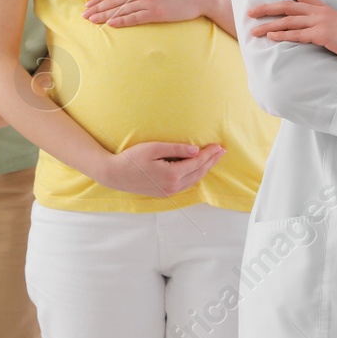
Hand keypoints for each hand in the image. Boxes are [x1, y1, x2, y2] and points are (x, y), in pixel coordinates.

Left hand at [84, 0, 207, 26]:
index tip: (89, 3)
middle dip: (97, 7)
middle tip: (84, 14)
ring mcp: (149, 1)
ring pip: (121, 9)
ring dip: (104, 15)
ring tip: (92, 20)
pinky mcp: (156, 13)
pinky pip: (135, 17)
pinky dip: (121, 20)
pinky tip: (110, 23)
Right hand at [97, 140, 224, 196]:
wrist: (114, 174)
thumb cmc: (131, 158)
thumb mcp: (153, 148)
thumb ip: (176, 149)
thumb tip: (195, 151)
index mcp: (172, 174)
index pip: (197, 163)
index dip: (209, 154)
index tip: (218, 146)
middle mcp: (173, 186)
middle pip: (199, 173)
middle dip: (211, 161)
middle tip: (222, 151)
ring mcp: (169, 191)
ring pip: (194, 180)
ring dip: (205, 169)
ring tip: (213, 159)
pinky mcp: (165, 192)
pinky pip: (186, 184)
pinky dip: (195, 175)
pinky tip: (198, 169)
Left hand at [247, 0, 336, 63]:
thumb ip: (321, 23)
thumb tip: (305, 27)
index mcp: (323, 7)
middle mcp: (320, 11)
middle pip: (287, 5)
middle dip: (266, 8)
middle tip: (249, 12)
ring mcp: (321, 22)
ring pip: (288, 21)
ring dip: (268, 26)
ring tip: (253, 31)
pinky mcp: (323, 35)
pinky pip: (298, 35)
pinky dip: (283, 36)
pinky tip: (271, 38)